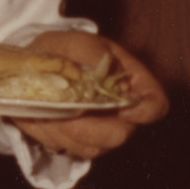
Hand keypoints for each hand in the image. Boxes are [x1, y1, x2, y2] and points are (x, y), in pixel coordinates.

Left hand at [8, 30, 168, 160]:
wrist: (34, 65)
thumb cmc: (64, 50)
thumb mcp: (76, 40)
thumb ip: (91, 52)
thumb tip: (104, 70)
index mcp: (132, 83)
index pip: (155, 105)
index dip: (145, 111)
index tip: (121, 107)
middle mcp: (121, 114)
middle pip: (118, 135)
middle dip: (88, 127)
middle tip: (65, 110)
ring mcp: (99, 133)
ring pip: (88, 147)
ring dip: (62, 129)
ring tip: (45, 106)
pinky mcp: (76, 144)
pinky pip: (65, 148)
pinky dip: (48, 133)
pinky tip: (39, 113)